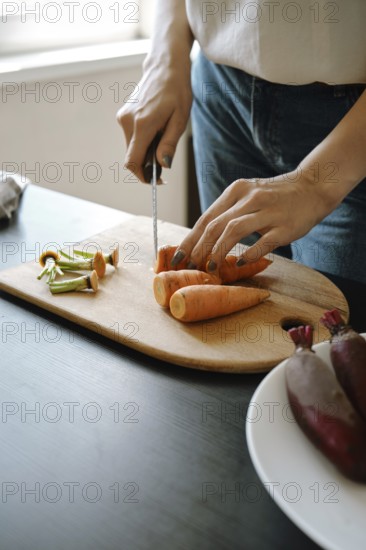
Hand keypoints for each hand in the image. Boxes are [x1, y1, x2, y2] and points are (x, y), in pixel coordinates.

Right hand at [117, 57, 191, 181]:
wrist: (165, 66)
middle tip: (165, 158)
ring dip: (146, 151)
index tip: (156, 181)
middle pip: (132, 156)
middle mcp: (127, 122)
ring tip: (164, 136)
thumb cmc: (177, 91)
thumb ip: (169, 144)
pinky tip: (157, 129)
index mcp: (142, 125)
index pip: (133, 162)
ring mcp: (123, 117)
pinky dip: (143, 141)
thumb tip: (163, 166)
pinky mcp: (123, 115)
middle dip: (147, 164)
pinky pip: (132, 137)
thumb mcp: (179, 120)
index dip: (143, 176)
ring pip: (132, 147)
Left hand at [173, 171, 337, 269]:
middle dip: (198, 248)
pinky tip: (237, 262)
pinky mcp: (284, 226)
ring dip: (218, 251)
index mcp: (236, 191)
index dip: (190, 239)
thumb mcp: (248, 195)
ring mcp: (268, 211)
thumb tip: (201, 239)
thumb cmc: (274, 196)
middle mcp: (250, 198)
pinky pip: (262, 242)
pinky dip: (247, 253)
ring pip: (234, 231)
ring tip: (210, 267)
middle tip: (191, 266)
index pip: (206, 217)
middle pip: (215, 225)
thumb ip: (228, 212)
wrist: (312, 187)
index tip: (178, 257)